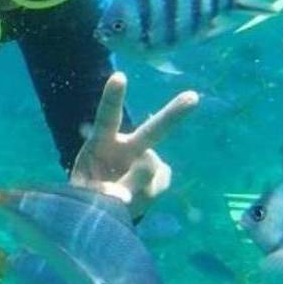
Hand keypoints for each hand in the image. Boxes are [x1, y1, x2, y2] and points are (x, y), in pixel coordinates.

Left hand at [69, 72, 199, 216]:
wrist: (103, 207)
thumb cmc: (90, 192)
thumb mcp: (89, 192)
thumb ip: (110, 186)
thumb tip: (142, 174)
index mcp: (100, 141)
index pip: (108, 117)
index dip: (113, 98)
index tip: (119, 77)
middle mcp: (125, 146)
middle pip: (152, 130)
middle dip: (174, 115)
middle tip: (193, 97)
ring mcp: (145, 161)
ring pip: (151, 168)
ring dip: (137, 183)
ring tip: (116, 194)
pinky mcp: (159, 176)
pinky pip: (156, 186)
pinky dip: (145, 194)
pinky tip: (133, 195)